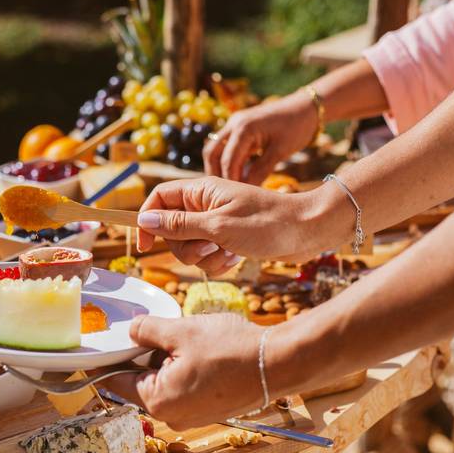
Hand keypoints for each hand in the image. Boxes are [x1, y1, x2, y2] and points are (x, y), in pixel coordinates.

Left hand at [103, 314, 265, 429]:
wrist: (278, 363)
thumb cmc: (230, 349)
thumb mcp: (180, 331)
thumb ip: (148, 331)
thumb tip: (131, 330)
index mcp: (157, 400)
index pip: (118, 380)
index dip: (110, 360)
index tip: (99, 350)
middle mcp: (172, 416)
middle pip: (142, 380)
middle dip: (147, 356)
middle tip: (160, 331)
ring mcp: (192, 416)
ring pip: (165, 382)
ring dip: (168, 360)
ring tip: (188, 339)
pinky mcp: (209, 410)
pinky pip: (185, 387)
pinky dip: (186, 368)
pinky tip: (201, 350)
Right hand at [137, 176, 336, 269]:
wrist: (308, 231)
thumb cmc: (267, 223)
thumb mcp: (218, 226)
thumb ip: (179, 224)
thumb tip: (145, 219)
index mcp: (200, 191)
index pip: (158, 199)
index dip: (146, 220)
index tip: (145, 245)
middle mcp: (205, 205)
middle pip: (171, 230)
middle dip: (185, 247)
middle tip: (209, 246)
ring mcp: (216, 223)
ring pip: (189, 248)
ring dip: (205, 258)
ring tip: (229, 252)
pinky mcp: (228, 239)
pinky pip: (208, 257)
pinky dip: (219, 262)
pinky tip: (237, 258)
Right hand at [203, 93, 316, 182]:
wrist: (306, 106)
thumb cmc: (297, 127)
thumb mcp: (280, 151)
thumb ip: (261, 171)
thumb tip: (246, 190)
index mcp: (243, 128)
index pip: (228, 161)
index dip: (230, 181)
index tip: (236, 197)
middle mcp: (233, 124)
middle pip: (212, 153)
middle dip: (216, 173)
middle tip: (225, 193)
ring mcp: (234, 124)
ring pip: (215, 149)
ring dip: (219, 167)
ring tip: (229, 186)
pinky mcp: (239, 127)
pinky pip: (225, 146)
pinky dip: (227, 160)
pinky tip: (237, 174)